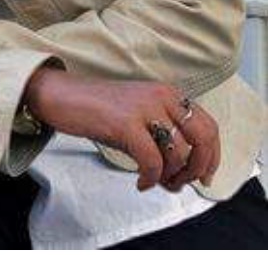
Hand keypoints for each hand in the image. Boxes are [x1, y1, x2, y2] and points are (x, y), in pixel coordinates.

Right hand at [24, 66, 219, 192]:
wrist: (62, 96)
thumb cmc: (100, 110)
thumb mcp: (140, 114)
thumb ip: (164, 133)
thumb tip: (185, 170)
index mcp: (167, 93)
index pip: (208, 126)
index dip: (212, 156)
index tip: (204, 176)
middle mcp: (161, 96)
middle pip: (202, 138)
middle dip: (198, 168)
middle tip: (181, 183)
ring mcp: (144, 107)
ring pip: (179, 153)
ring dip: (171, 178)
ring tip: (156, 182)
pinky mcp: (126, 123)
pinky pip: (153, 161)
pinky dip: (150, 178)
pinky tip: (140, 182)